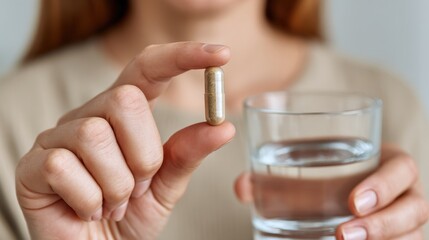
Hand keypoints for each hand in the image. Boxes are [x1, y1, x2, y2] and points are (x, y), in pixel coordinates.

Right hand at [16, 42, 234, 239]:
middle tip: (138, 185)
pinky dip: (89, 199)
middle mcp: (88, 116)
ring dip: (118, 184)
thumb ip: (188, 153)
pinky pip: (64, 168)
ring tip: (114, 201)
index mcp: (122, 114)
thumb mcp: (167, 184)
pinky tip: (89, 209)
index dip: (182, 56)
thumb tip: (224, 126)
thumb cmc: (131, 216)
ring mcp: (57, 138)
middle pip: (125, 101)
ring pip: (95, 136)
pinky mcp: (32, 166)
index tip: (221, 55)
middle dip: (144, 155)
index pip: (147, 68)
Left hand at [234, 144, 428, 239]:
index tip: (352, 202)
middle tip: (343, 233)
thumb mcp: (305, 174)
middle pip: (414, 207)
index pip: (402, 168)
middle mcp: (403, 194)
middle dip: (382, 222)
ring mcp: (405, 221)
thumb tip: (242, 187)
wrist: (342, 197)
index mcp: (386, 164)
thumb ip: (273, 180)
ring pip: (412, 234)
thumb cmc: (326, 179)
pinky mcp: (399, 238)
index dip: (384, 184)